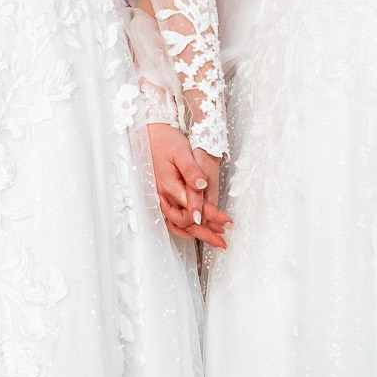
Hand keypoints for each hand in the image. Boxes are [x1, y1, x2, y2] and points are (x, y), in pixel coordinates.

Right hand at [147, 123, 229, 249]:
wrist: (150, 134)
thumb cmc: (166, 141)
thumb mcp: (181, 151)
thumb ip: (192, 171)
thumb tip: (202, 185)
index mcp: (171, 185)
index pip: (194, 207)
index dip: (212, 216)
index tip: (227, 223)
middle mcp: (164, 195)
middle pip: (186, 221)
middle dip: (206, 233)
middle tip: (223, 242)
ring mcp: (161, 197)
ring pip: (178, 223)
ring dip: (196, 233)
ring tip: (213, 239)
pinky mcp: (161, 196)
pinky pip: (170, 218)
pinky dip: (181, 228)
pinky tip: (192, 232)